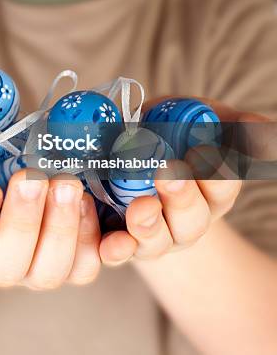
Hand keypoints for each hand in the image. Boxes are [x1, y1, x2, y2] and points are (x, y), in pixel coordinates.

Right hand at [0, 138, 100, 288]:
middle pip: (7, 268)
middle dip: (21, 221)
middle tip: (32, 177)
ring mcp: (35, 267)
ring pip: (50, 271)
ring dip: (61, 227)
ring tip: (66, 182)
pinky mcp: (71, 259)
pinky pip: (86, 264)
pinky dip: (92, 236)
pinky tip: (88, 199)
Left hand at [99, 96, 269, 263]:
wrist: (129, 152)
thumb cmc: (173, 133)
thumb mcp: (202, 122)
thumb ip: (232, 124)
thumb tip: (263, 127)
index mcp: (212, 191)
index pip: (223, 187)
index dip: (217, 173)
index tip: (204, 153)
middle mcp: (187, 219)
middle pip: (192, 219)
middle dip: (182, 198)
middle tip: (169, 175)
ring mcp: (155, 235)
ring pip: (157, 241)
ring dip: (149, 226)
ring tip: (140, 209)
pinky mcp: (121, 240)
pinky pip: (119, 253)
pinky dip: (116, 250)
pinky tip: (113, 242)